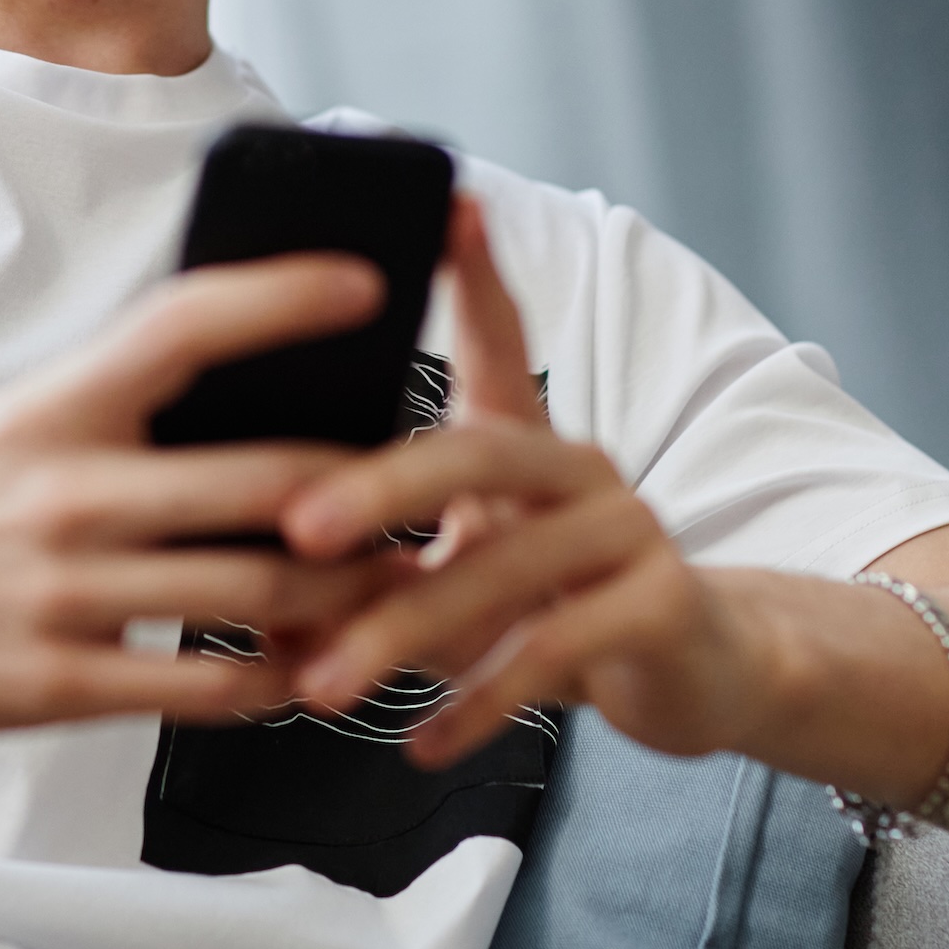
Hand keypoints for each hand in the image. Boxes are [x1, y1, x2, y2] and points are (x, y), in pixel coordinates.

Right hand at [0, 255, 408, 737]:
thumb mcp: (12, 423)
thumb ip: (118, 410)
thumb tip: (245, 391)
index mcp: (57, 406)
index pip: (187, 325)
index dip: (284, 295)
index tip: (367, 284)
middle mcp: (67, 491)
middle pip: (265, 479)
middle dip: (369, 494)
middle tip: (429, 492)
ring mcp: (62, 591)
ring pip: (255, 592)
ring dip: (347, 596)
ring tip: (396, 590)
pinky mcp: (53, 683)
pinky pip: (200, 688)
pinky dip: (274, 681)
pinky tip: (306, 672)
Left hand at [278, 199, 765, 766]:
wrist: (697, 672)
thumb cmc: (549, 608)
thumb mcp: (465, 574)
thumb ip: (381, 569)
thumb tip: (251, 592)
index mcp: (526, 439)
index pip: (502, 337)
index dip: (475, 273)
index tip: (447, 205)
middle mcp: (580, 466)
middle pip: (479, 453)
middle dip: (380, 491)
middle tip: (297, 532)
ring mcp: (629, 531)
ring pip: (508, 568)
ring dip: (406, 633)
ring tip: (327, 687)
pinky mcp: (662, 606)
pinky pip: (558, 652)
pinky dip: (481, 704)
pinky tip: (423, 743)